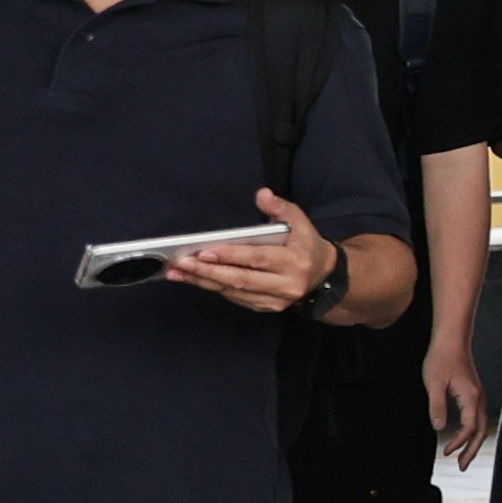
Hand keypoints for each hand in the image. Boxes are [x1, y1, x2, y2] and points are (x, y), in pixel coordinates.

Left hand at [166, 190, 335, 314]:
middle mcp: (286, 284)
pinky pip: (236, 298)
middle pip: (241, 279)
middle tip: (181, 264)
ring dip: (204, 282)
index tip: (204, 251)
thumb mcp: (300, 221)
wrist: (324, 276)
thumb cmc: (305, 244)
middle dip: (208, 272)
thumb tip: (262, 195)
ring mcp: (276, 300)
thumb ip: (280, 207)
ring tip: (177, 273)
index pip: (258, 258)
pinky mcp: (267, 308)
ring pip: (234, 292)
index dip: (231, 256)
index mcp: (294, 261)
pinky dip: (214, 288)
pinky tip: (195, 279)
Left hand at [424, 332, 493, 464]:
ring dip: (473, 443)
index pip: (469, 428)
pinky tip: (464, 436)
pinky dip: (473, 432)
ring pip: (481, 425)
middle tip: (462, 467)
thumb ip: (437, 407)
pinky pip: (477, 418)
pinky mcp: (474, 393)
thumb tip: (439, 428)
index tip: (446, 452)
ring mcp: (478, 396)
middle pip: (481, 431)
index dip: (459, 442)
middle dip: (472, 451)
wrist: (451, 340)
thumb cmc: (442, 359)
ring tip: (464, 457)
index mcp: (471, 397)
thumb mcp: (434, 383)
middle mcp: (479, 398)